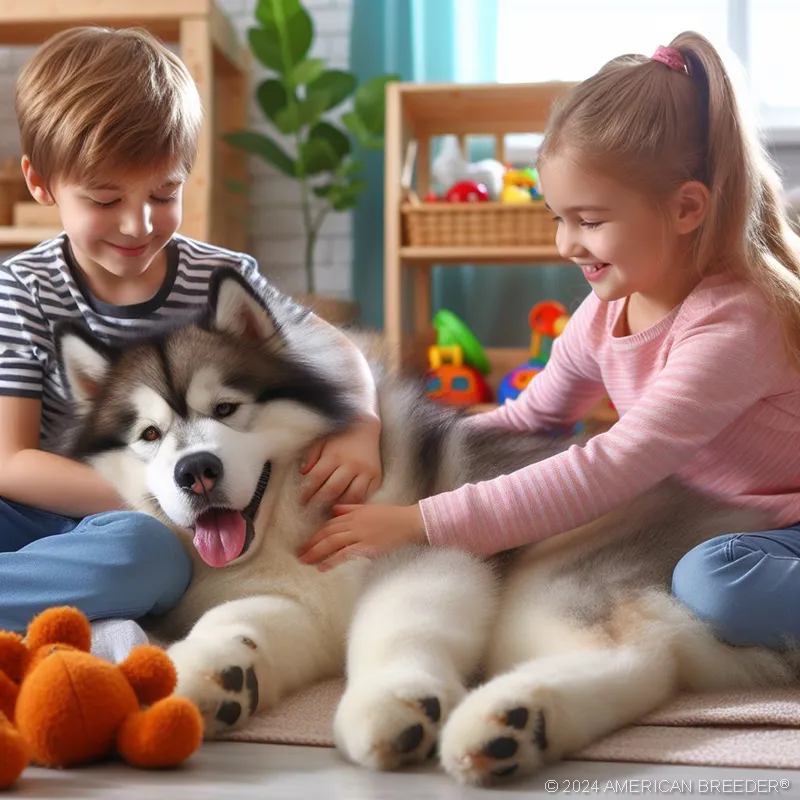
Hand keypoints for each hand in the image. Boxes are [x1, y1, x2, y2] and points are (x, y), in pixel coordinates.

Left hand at [297, 503, 425, 570]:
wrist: (409, 522)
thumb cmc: (392, 515)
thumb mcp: (370, 507)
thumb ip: (351, 508)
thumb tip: (335, 509)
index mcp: (354, 514)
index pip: (330, 523)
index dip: (316, 533)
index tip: (307, 542)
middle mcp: (354, 523)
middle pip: (327, 533)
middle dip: (311, 544)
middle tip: (300, 554)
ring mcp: (360, 535)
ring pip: (332, 543)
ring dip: (316, 552)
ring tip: (305, 561)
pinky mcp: (367, 546)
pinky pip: (345, 554)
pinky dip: (332, 560)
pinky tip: (322, 567)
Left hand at [300, 415, 381, 505]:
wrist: (365, 427)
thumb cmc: (339, 436)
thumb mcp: (322, 441)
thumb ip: (312, 456)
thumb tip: (303, 474)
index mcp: (335, 455)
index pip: (317, 477)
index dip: (307, 492)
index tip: (301, 501)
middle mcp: (352, 464)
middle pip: (333, 489)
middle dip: (319, 503)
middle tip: (311, 511)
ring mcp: (366, 471)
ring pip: (352, 496)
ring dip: (339, 506)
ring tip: (328, 511)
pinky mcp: (377, 477)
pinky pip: (367, 495)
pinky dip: (356, 504)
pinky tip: (347, 507)